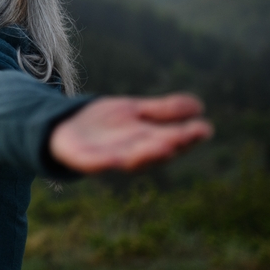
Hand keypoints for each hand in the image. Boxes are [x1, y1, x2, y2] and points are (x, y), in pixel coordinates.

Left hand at [49, 93, 213, 172]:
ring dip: (145, 155)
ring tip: (164, 145)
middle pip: (153, 151)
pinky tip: (115, 159)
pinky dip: (104, 163)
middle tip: (186, 137)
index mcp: (146, 141)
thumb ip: (163, 110)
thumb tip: (199, 106)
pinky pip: (95, 163)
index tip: (205, 128)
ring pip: (129, 160)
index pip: (172, 139)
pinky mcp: (83, 160)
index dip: (188, 136)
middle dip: (170, 145)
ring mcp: (107, 158)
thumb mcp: (135, 111)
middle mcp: (131, 153)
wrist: (63, 126)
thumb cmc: (104, 123)